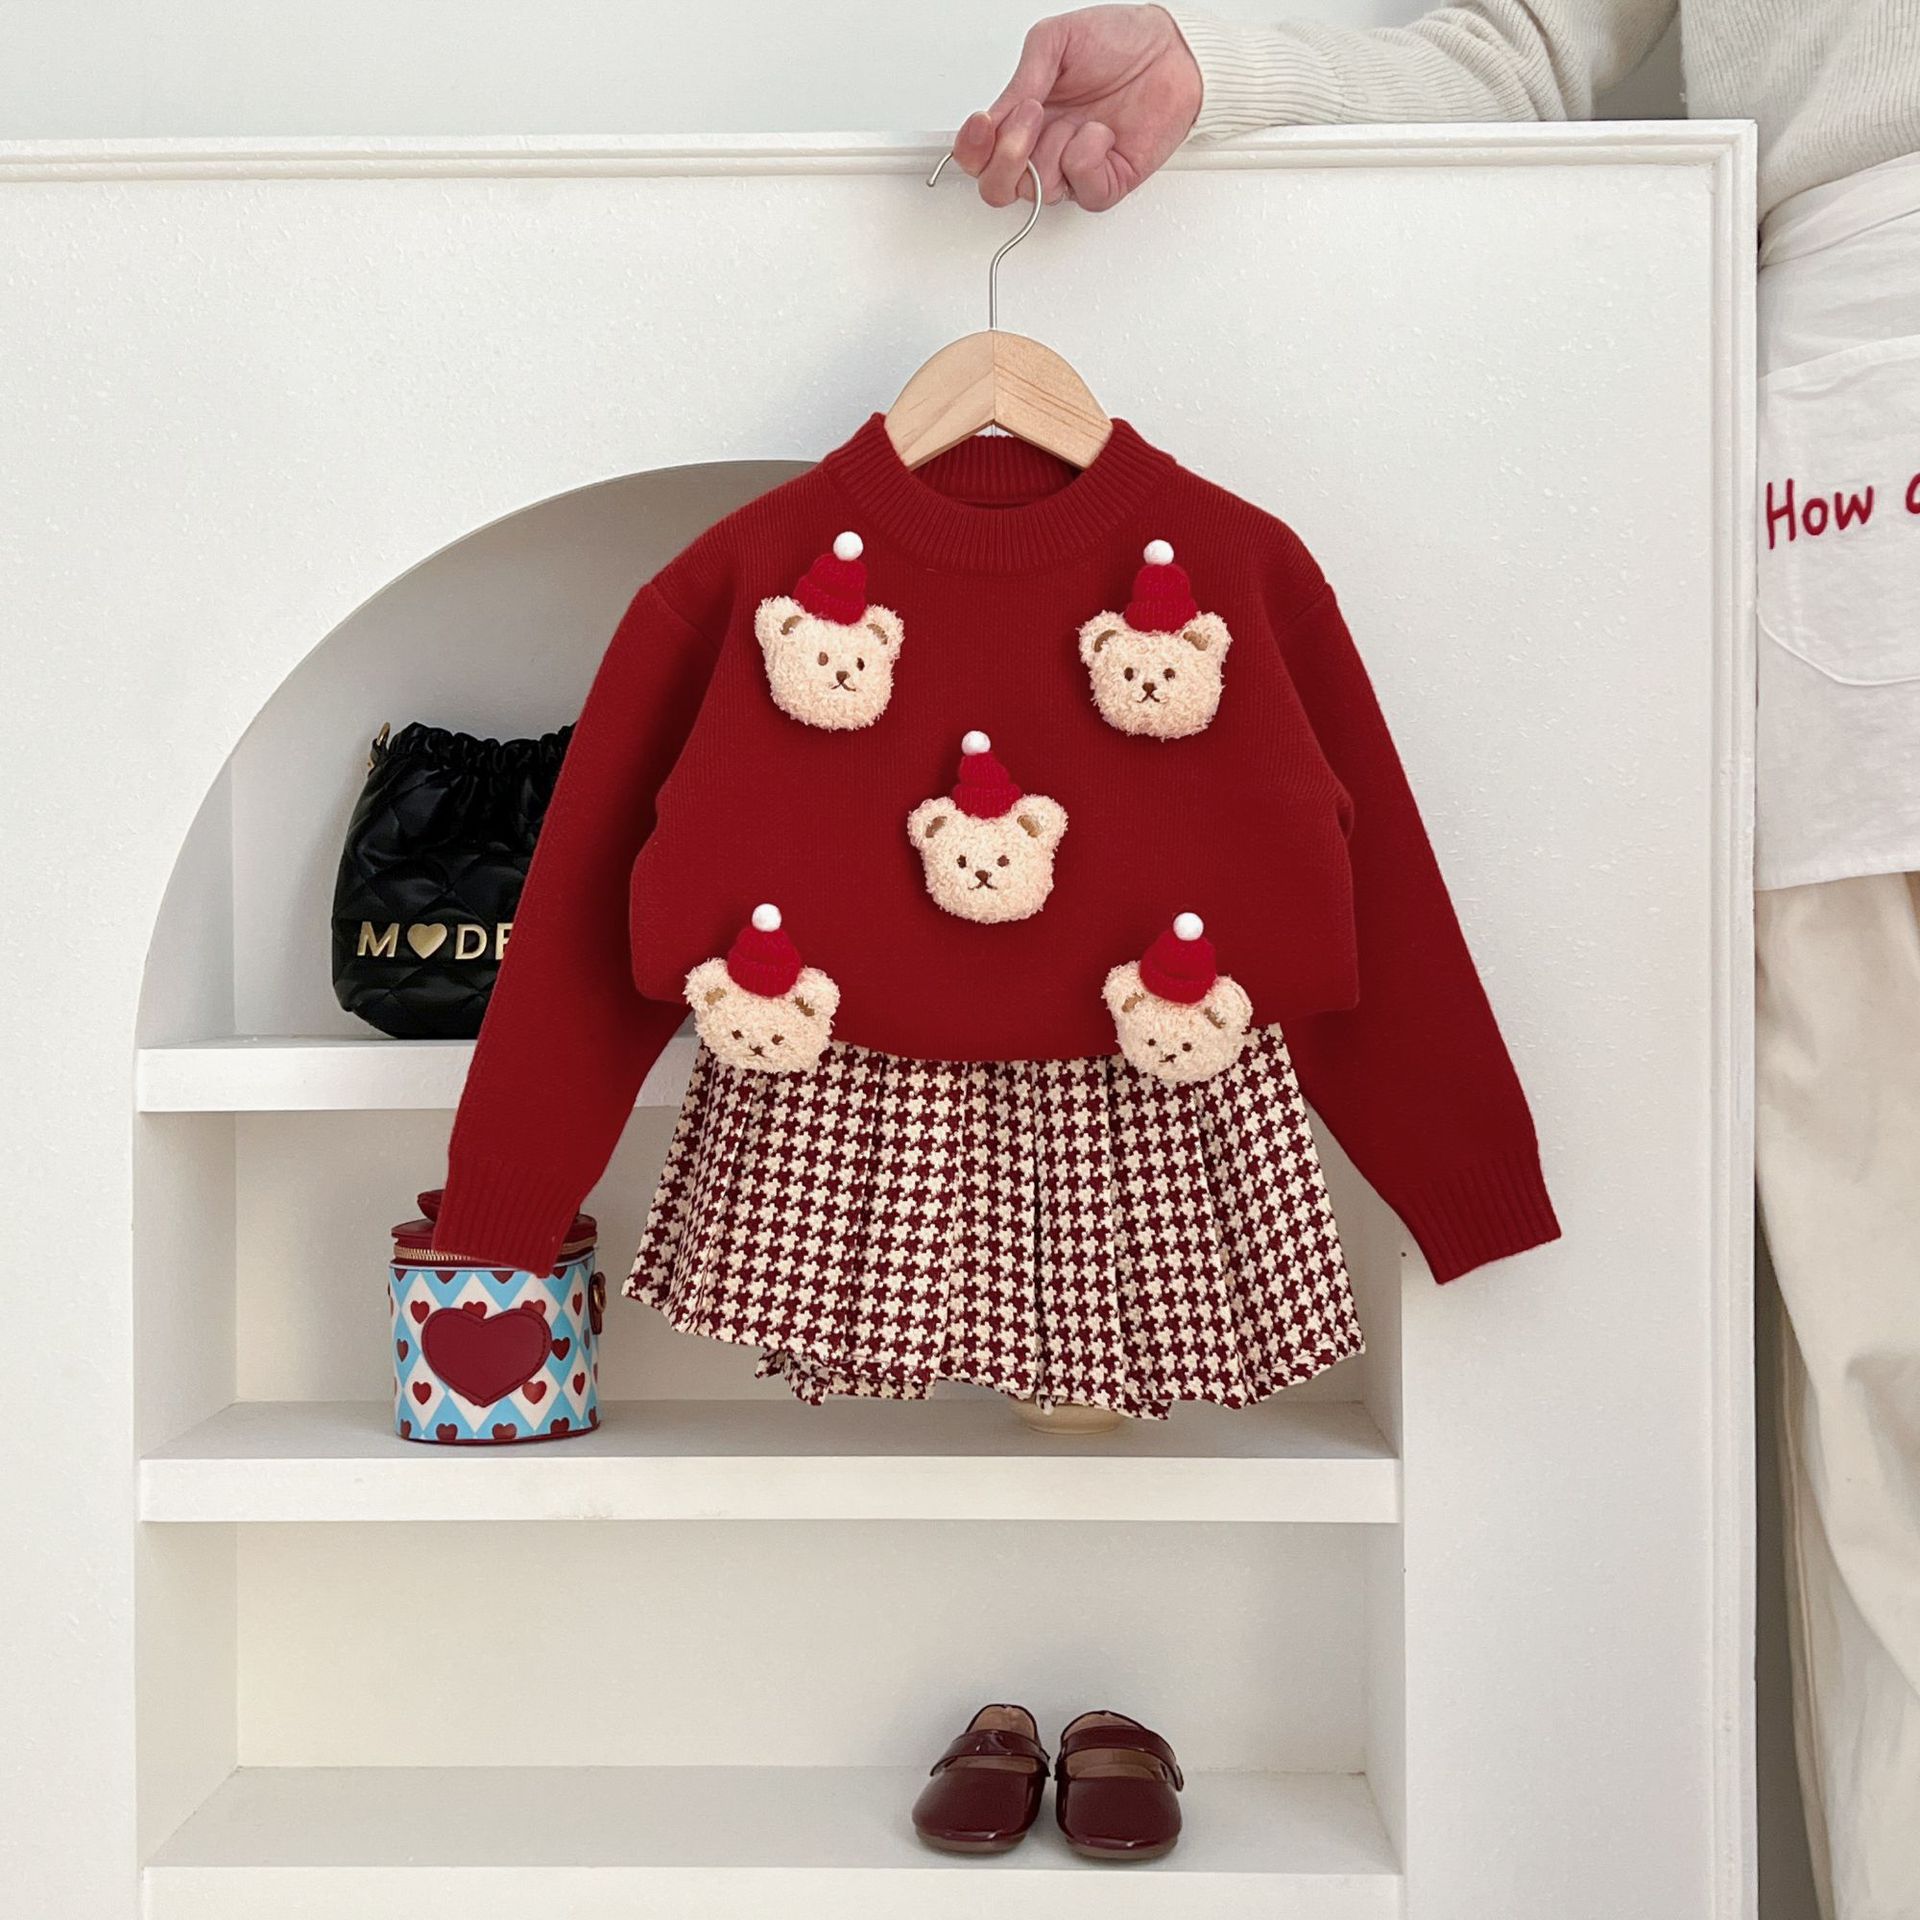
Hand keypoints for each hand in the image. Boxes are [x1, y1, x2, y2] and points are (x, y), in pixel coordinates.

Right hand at [954, 6, 1202, 212]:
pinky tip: (1101, 132)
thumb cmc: (1120, 41)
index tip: (983, 125)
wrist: (1173, 51)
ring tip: (1078, 117)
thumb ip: (1022, 80)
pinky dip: (1088, 158)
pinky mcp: (1106, 182)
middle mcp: (1044, 148)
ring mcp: (1073, 169)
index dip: (971, 151)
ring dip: (1054, 149)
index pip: (979, 157)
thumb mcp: (1055, 42)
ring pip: (1039, 190)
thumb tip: (998, 115)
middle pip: (999, 188)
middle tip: (1029, 120)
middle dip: (1007, 159)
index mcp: (1023, 118)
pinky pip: (1082, 188)